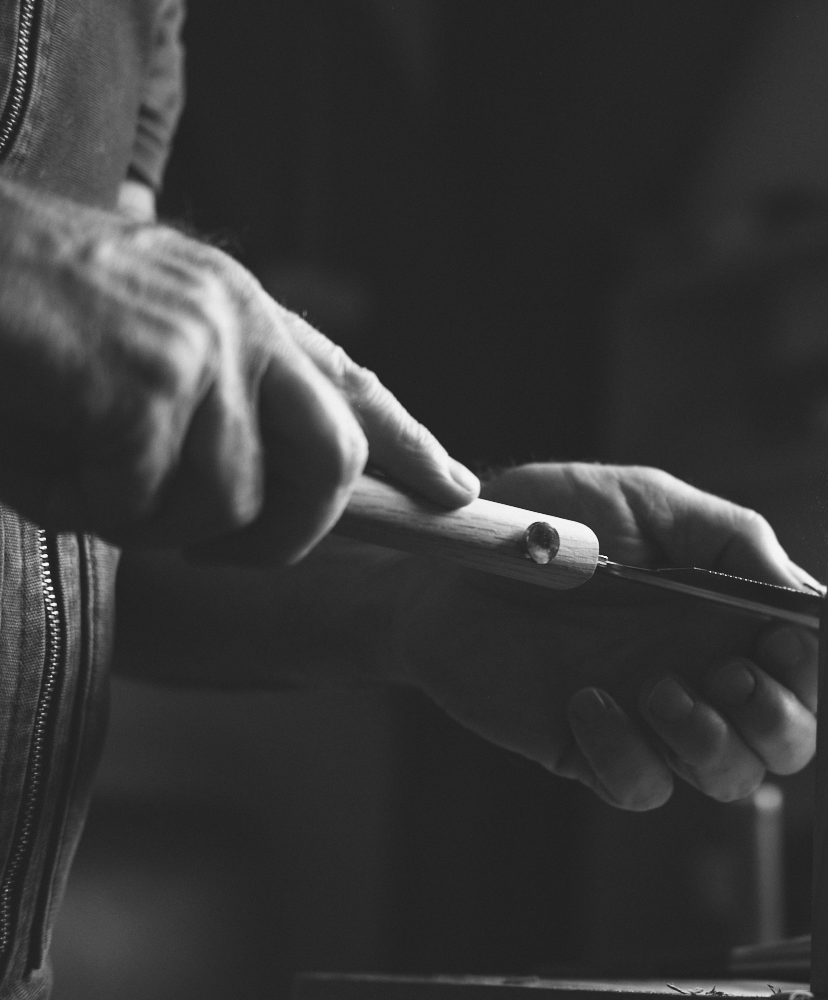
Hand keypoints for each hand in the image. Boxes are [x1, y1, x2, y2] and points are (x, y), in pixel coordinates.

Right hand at [0, 179, 475, 561]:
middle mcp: (240, 320)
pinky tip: (39, 459)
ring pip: (225, 502)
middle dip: (278, 534)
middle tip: (206, 550)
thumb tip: (258, 500)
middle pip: (330, 465)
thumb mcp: (135, 348)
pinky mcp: (149, 377)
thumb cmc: (20, 317)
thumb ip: (212, 403)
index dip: (412, 449)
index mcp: (243, 312)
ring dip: (140, 516)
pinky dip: (80, 503)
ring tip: (72, 466)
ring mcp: (201, 345)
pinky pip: (141, 499)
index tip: (456, 494)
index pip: (354, 389)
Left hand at [389, 463, 821, 808]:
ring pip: (733, 778)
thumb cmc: (552, 520)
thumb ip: (734, 539)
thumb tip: (809, 592)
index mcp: (732, 612)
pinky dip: (627, 753)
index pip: (812, 662)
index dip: (819, 666)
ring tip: (655, 688)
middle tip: (729, 677)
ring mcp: (654, 718)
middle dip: (779, 720)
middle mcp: (705, 671)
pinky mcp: (595, 751)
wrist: (450, 561)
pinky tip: (584, 701)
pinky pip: (644, 787)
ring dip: (710, 742)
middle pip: (792, 740)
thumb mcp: (651, 501)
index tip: (785, 642)